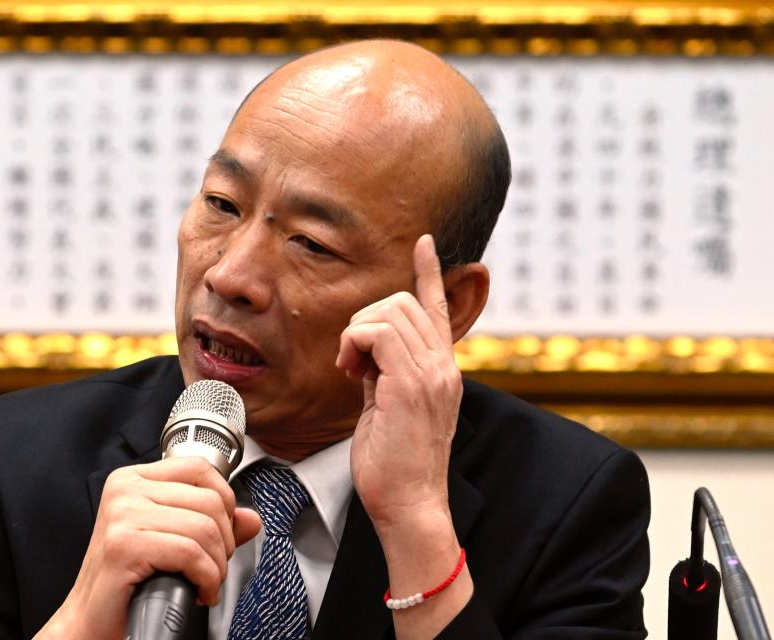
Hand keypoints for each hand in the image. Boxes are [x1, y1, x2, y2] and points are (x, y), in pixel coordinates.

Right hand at [34, 457, 260, 639]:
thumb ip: (213, 525)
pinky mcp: (124, 545)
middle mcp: (124, 489)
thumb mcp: (172, 541)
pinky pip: (190, 553)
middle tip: (211, 567)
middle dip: (224, 542)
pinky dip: (206, 578)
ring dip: (216, 566)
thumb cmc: (128, 581)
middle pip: (209, 500)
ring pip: (204, 528)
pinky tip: (198, 592)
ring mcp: (122, 515)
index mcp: (133, 478)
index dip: (225, 501)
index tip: (220, 532)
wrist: (90, 621)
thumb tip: (251, 519)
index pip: (200, 468)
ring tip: (205, 582)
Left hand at [336, 234, 471, 637]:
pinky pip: (378, 333)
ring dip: (357, 334)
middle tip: (352, 361)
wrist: (410, 505)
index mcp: (441, 370)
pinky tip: (350, 372)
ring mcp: (432, 373)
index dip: (430, 273)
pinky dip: (354, 344)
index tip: (425, 244)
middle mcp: (443, 366)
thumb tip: (365, 351)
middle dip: (365, 320)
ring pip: (388, 311)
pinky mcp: (412, 384)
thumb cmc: (394, 465)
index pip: (439, 309)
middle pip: (402, 301)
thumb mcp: (388, 408)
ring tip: (351, 370)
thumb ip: (383, 373)